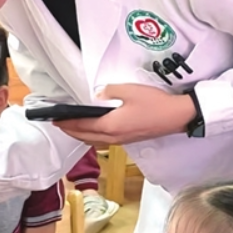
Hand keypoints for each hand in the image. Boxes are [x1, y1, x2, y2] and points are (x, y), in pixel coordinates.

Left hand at [54, 84, 195, 144]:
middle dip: (69, 130)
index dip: (66, 122)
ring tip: (71, 127)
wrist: (178, 116)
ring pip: (93, 141)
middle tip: (58, 124)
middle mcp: (112, 137)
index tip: (54, 119)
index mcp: (109, 126)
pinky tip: (91, 131)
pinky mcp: (128, 140)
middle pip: (84, 136)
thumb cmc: (155, 103)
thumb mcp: (130, 91)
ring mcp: (121, 141)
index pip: (80, 125)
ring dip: (80, 135)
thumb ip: (109, 91)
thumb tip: (96, 96)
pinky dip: (91, 137)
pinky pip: (103, 141)